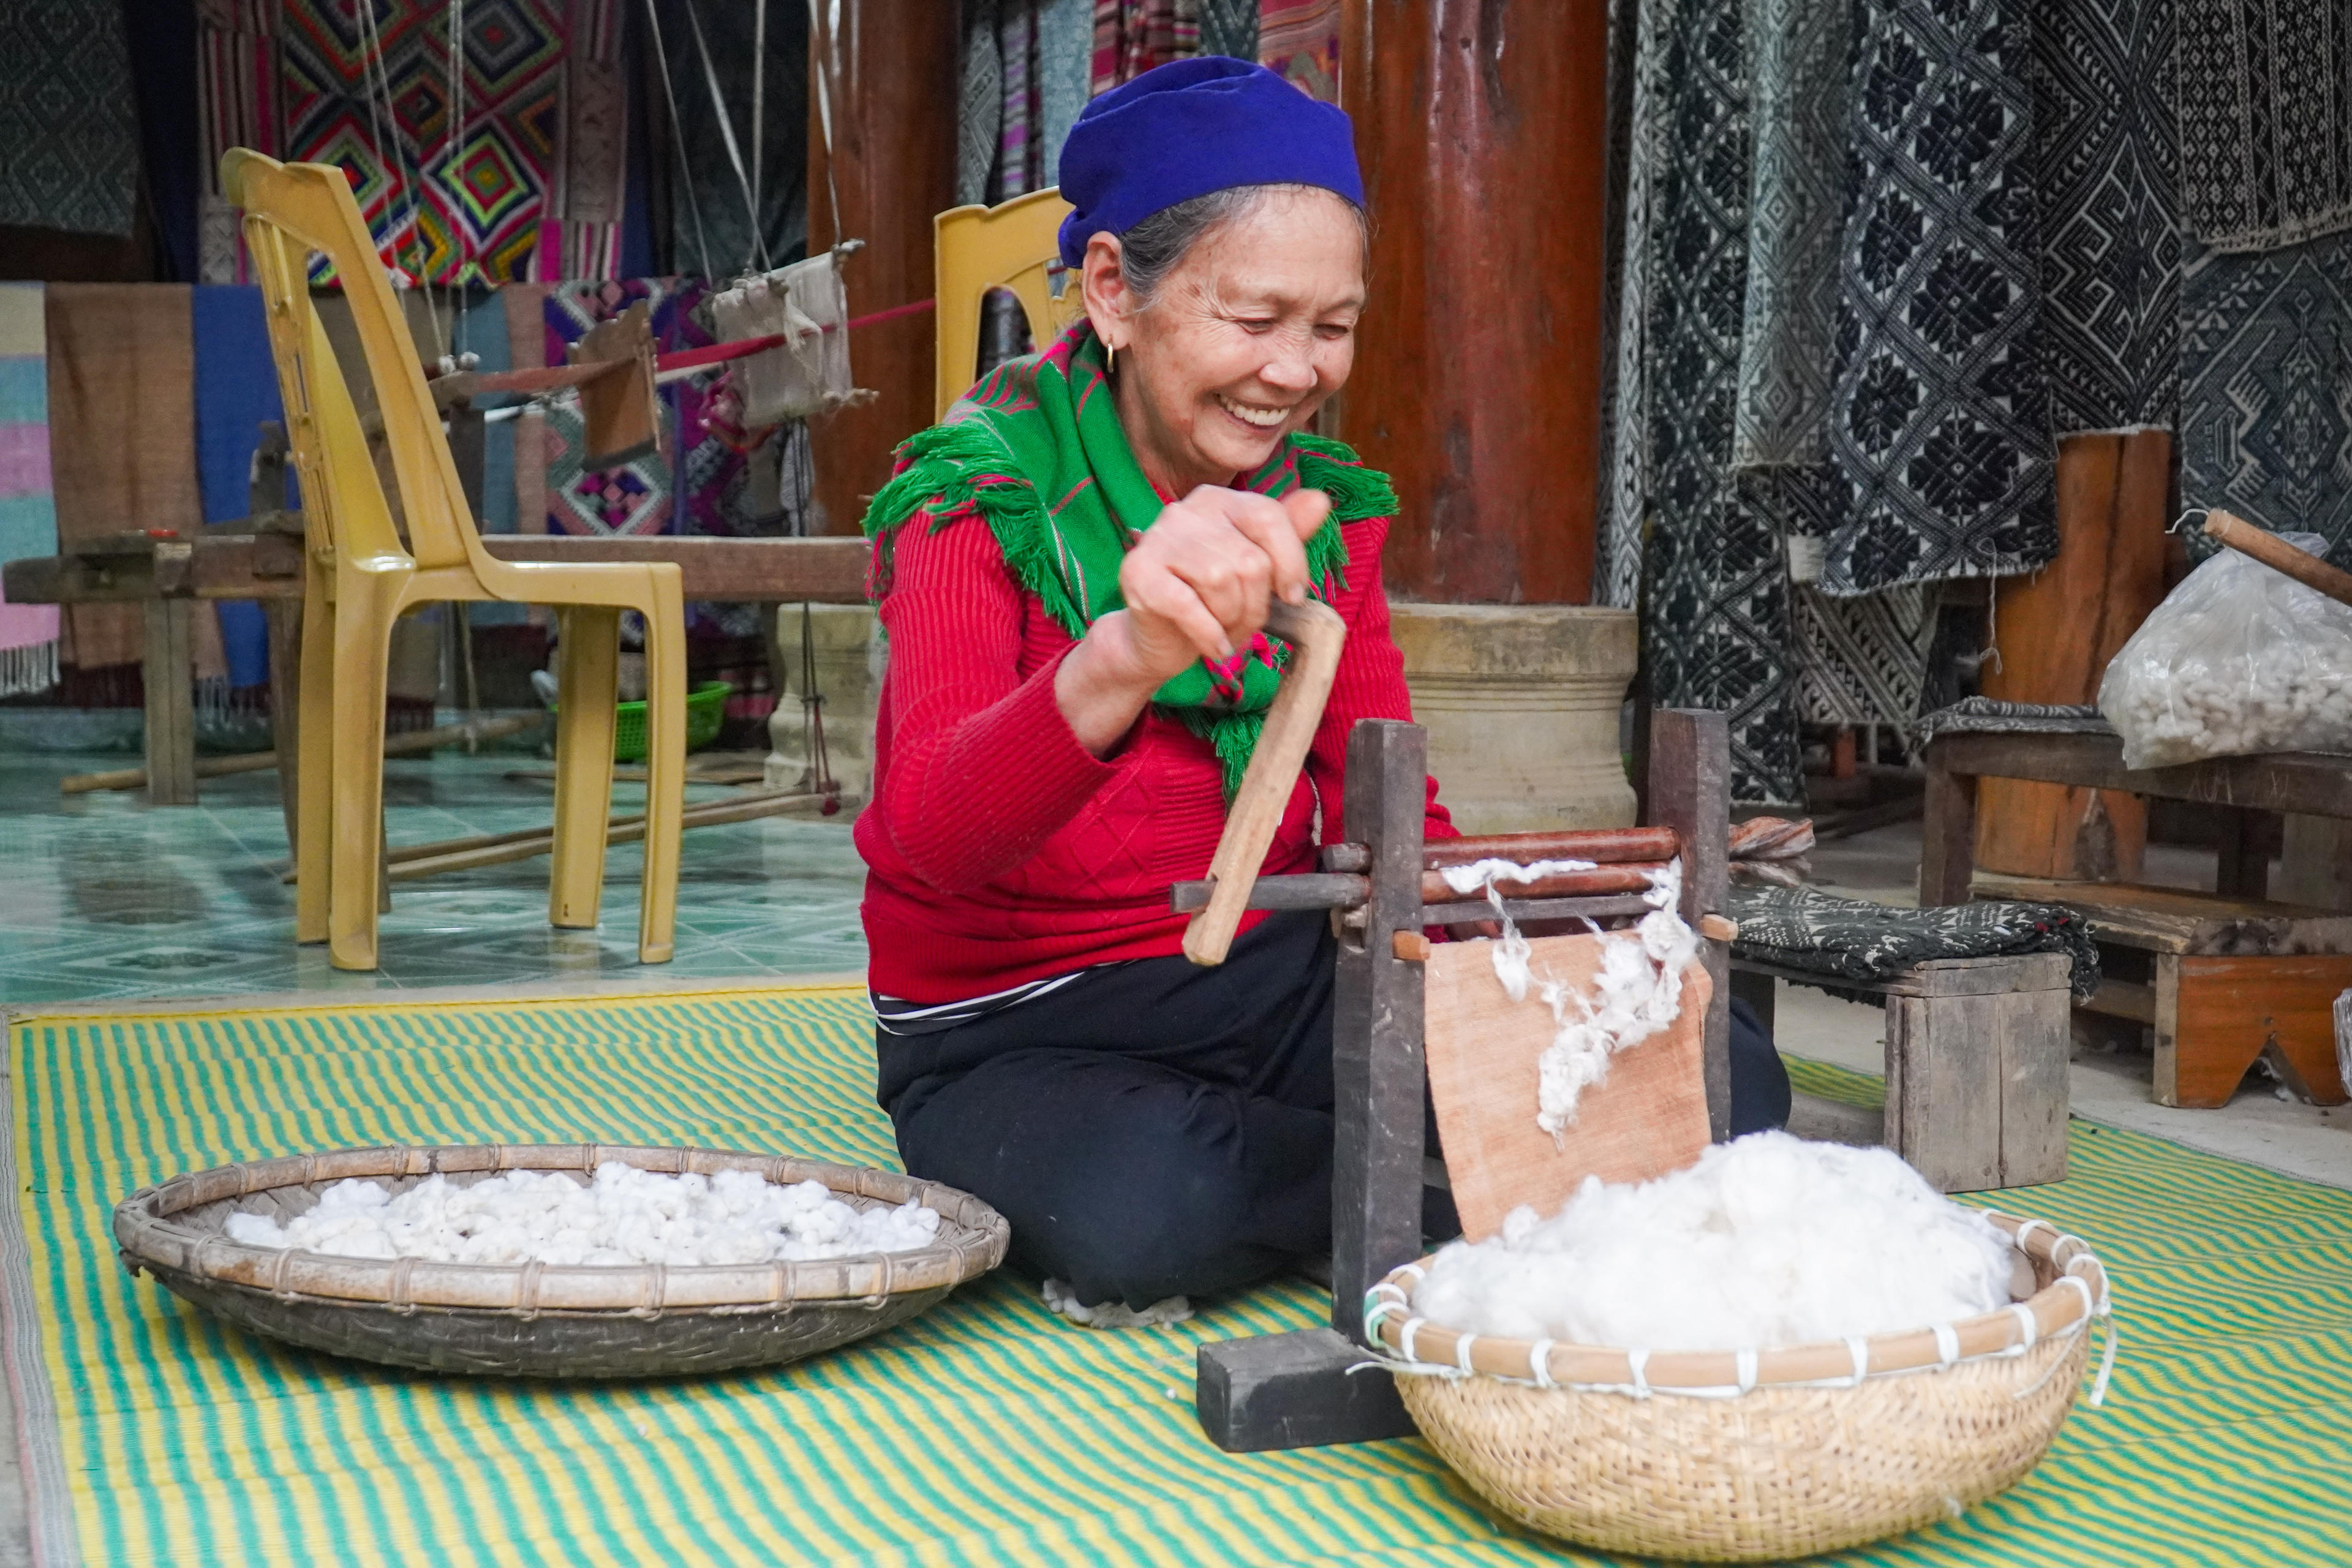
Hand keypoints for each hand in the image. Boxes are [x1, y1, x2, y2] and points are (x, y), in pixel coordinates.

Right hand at [1056, 486, 1330, 754]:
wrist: (1159, 641)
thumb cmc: (1213, 602)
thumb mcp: (1258, 569)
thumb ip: (1287, 534)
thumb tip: (1321, 499)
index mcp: (1219, 501)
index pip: (1268, 516)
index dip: (1291, 562)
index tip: (1293, 596)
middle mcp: (1184, 511)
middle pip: (1248, 558)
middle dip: (1255, 603)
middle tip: (1242, 621)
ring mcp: (1156, 539)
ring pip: (1220, 580)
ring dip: (1231, 618)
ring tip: (1223, 629)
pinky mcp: (1136, 573)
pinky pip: (1188, 605)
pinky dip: (1209, 634)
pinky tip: (1214, 647)